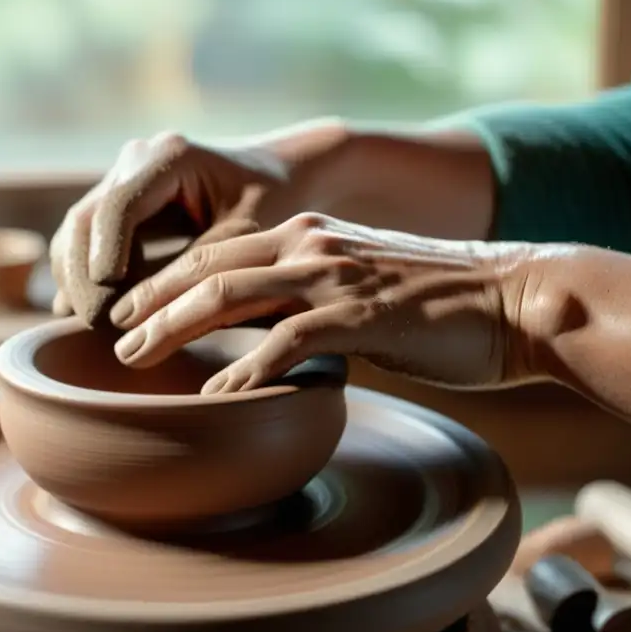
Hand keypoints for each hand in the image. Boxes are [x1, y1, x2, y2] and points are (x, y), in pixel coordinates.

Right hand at [49, 122, 346, 321]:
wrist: (287, 178)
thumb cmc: (277, 206)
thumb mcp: (247, 240)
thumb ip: (199, 272)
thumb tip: (147, 319)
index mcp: (170, 156)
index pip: (117, 209)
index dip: (104, 261)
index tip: (107, 311)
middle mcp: (138, 159)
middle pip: (84, 219)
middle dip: (83, 277)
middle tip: (96, 328)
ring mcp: (125, 178)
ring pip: (76, 231)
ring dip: (76, 279)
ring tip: (94, 327)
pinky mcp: (121, 203)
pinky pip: (86, 240)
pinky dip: (84, 276)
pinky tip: (93, 316)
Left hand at [108, 213, 536, 393]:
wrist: (518, 301)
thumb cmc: (440, 308)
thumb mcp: (364, 291)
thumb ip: (314, 303)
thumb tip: (274, 338)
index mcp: (309, 237)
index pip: (217, 254)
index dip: (165, 280)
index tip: (129, 309)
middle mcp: (312, 245)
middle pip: (208, 269)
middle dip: (152, 301)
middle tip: (112, 335)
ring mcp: (335, 276)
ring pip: (232, 294)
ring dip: (175, 327)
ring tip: (135, 359)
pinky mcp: (362, 315)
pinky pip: (287, 340)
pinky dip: (245, 368)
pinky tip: (215, 394)